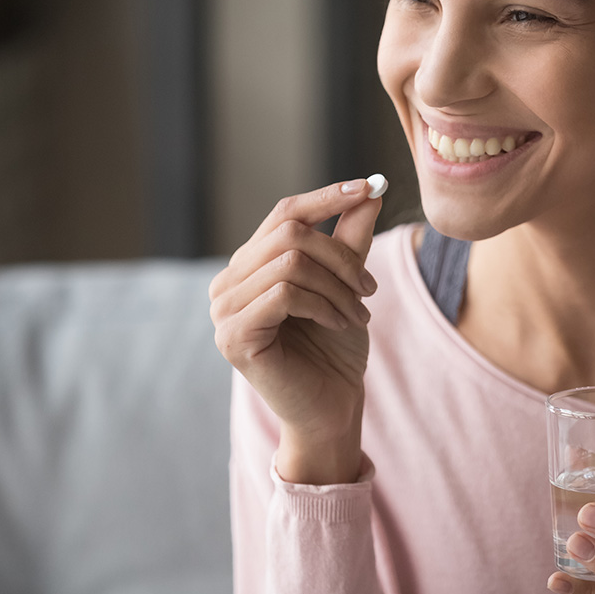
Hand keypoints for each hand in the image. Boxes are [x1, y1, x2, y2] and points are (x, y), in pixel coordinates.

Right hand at [209, 179, 381, 482]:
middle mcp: (228, 283)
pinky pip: (284, 294)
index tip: (369, 186)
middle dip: (341, 256)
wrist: (331, 407)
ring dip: (338, 287)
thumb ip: (351, 238)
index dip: (327, 196)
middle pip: (290, 233)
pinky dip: (323, 305)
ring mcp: (224, 310)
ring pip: (290, 263)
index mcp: (250, 265)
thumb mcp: (347, 283)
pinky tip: (338, 324)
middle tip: (370, 288)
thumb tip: (369, 190)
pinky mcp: (233, 336)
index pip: (285, 212)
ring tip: (360, 313)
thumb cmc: (336, 348)